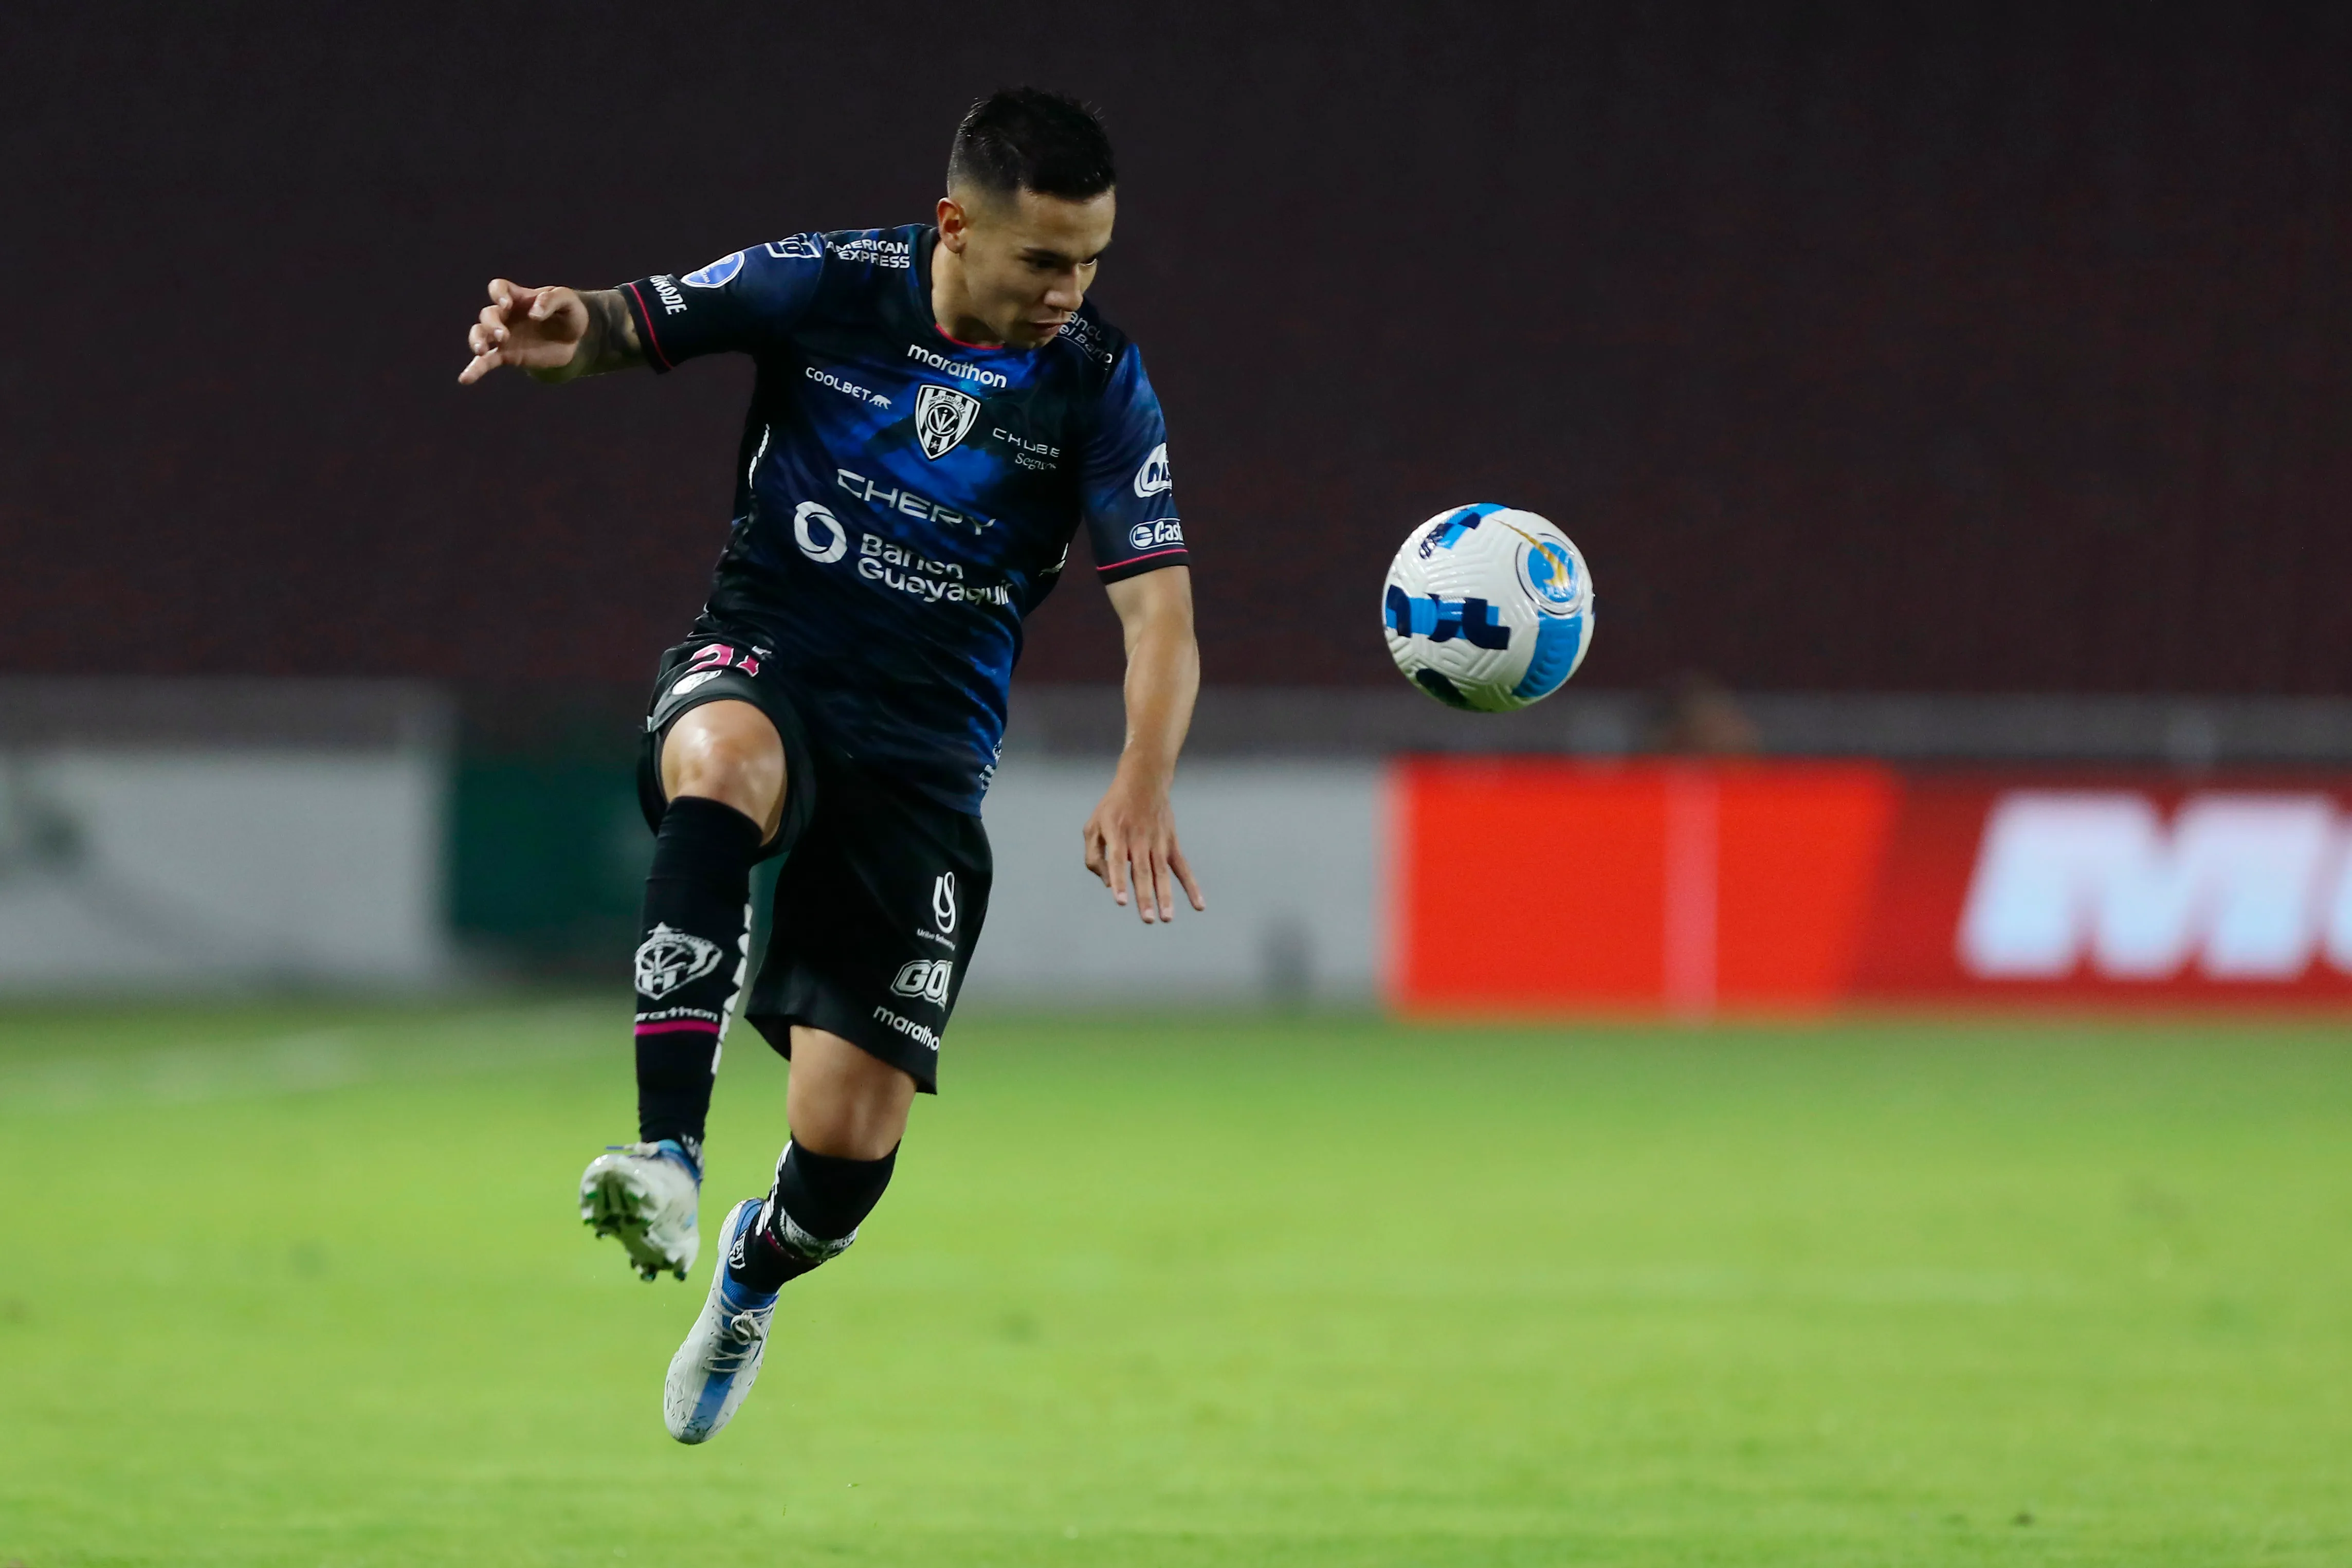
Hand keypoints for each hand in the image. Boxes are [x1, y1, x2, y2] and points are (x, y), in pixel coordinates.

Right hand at [458, 279, 589, 383]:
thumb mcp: (568, 302)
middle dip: (492, 324)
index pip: (498, 288)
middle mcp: (506, 315)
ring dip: (477, 341)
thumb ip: (552, 301)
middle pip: (487, 314)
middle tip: (504, 336)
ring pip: (479, 334)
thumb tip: (534, 314)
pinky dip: (475, 370)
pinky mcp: (506, 355)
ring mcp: (503, 336)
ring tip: (483, 351)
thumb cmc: (569, 315)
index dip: (498, 294)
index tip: (507, 304)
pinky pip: (485, 362)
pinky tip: (465, 379)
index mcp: (519, 297)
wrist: (574, 342)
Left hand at [1082, 767, 1205, 924]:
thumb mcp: (1093, 825)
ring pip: (1162, 873)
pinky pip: (1182, 867)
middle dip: (1145, 896)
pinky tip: (1198, 904)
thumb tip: (1107, 884)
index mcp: (1116, 833)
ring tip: (1166, 918)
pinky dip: (1191, 886)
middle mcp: (1138, 838)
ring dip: (1165, 896)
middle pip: (1142, 871)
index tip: (1121, 901)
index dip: (1119, 880)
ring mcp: (1157, 842)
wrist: (1143, 780)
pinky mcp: (1171, 843)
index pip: (1117, 860)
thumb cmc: (1113, 807)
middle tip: (1148, 919)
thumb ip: (1093, 856)